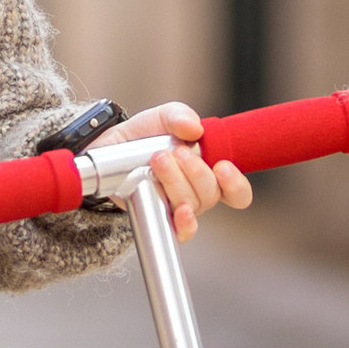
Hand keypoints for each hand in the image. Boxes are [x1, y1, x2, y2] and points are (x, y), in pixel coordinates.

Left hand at [93, 101, 252, 241]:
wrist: (112, 148)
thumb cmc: (146, 135)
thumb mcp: (163, 117)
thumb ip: (180, 116)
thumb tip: (195, 128)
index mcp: (209, 171)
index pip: (236, 191)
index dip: (235, 184)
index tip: (222, 167)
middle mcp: (199, 193)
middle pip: (211, 194)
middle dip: (195, 172)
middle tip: (175, 153)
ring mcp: (180, 207)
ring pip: (192, 205)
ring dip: (176, 182)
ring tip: (158, 161)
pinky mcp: (161, 217)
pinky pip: (180, 231)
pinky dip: (184, 223)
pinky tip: (180, 210)